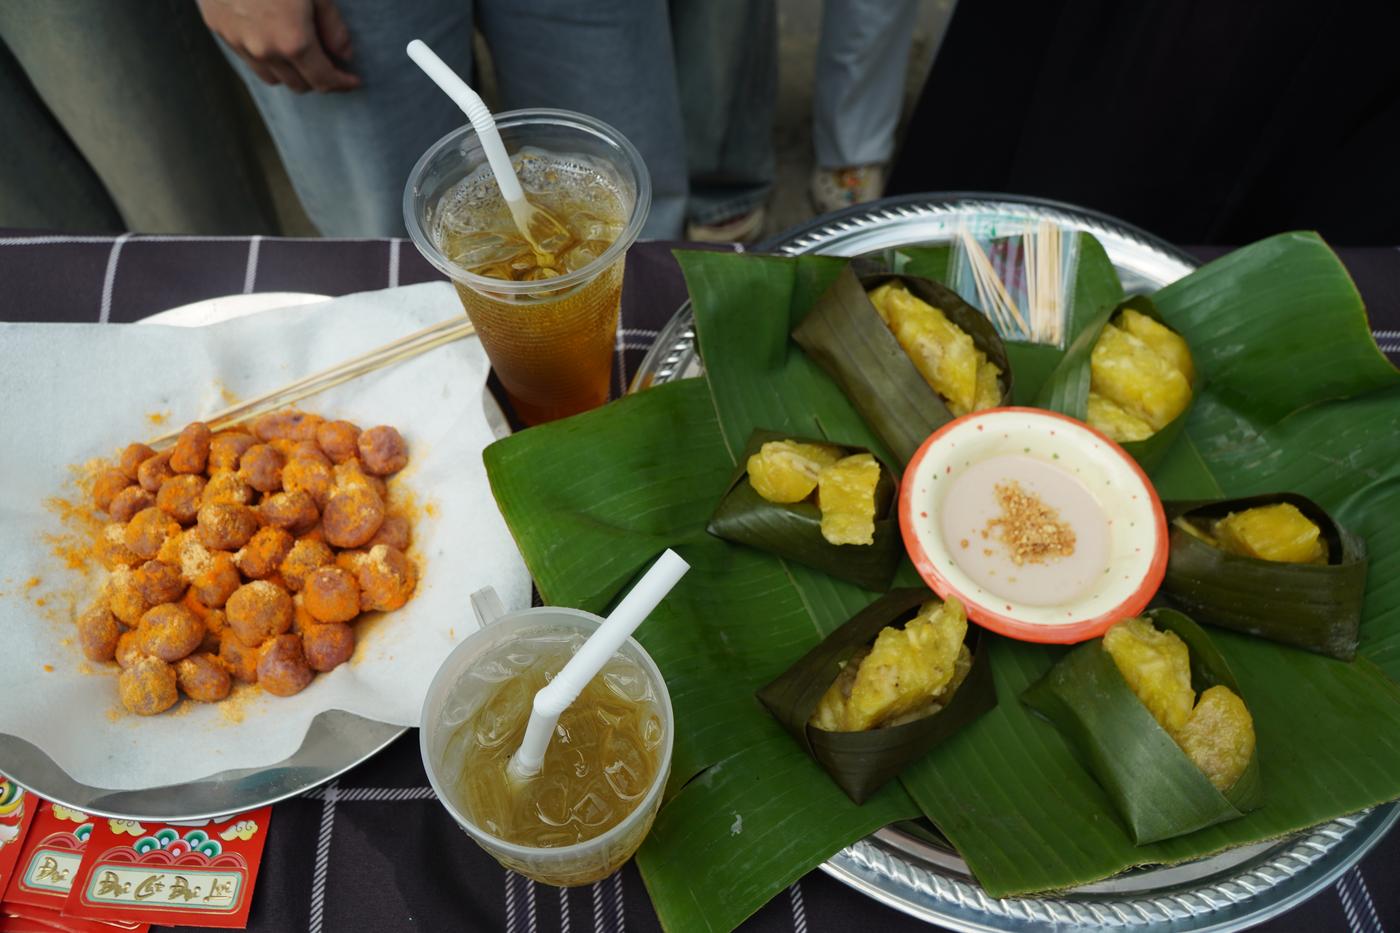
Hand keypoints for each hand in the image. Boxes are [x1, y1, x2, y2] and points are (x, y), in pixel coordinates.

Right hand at [198, 0, 360, 92]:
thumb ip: (332, 25)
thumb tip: (343, 54)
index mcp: (293, 41)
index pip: (323, 80)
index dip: (342, 83)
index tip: (353, 80)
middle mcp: (264, 50)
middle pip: (298, 85)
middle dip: (318, 78)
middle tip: (330, 63)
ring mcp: (238, 43)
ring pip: (272, 77)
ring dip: (291, 72)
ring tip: (302, 54)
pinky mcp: (220, 30)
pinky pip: (248, 59)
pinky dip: (266, 59)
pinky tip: (273, 40)